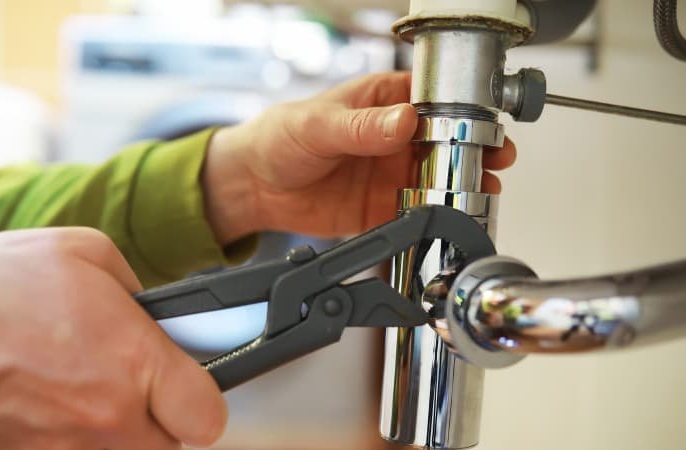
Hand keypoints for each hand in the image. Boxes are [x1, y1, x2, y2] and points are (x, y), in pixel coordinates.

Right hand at [0, 228, 225, 449]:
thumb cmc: (0, 282)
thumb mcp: (91, 256)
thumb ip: (141, 295)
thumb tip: (158, 319)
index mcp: (134, 361)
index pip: (207, 416)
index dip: (201, 400)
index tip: (187, 386)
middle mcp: (106, 417)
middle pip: (169, 447)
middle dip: (161, 419)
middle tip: (134, 386)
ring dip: (118, 433)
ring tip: (87, 392)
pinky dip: (74, 441)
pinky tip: (54, 406)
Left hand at [203, 72, 516, 243]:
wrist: (256, 187)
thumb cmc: (280, 138)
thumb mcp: (318, 125)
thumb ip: (362, 127)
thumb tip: (403, 121)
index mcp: (382, 103)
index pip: (433, 101)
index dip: (463, 111)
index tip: (483, 123)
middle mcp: (394, 138)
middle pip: (447, 141)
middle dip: (476, 149)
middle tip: (496, 159)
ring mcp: (391, 173)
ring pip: (439, 177)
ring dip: (463, 184)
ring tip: (485, 189)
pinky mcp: (383, 206)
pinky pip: (417, 211)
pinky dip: (436, 216)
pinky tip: (452, 217)